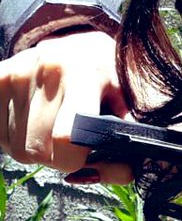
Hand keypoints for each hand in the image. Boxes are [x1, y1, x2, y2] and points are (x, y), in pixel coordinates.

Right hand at [0, 30, 133, 183]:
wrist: (82, 46)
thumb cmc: (110, 83)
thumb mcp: (129, 108)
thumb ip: (126, 147)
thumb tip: (109, 174)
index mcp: (86, 75)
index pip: (66, 137)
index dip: (73, 159)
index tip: (83, 154)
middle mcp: (48, 69)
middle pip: (36, 150)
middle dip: (54, 158)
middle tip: (70, 141)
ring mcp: (19, 72)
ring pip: (15, 147)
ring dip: (34, 148)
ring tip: (52, 126)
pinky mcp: (0, 77)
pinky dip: (14, 137)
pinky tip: (31, 121)